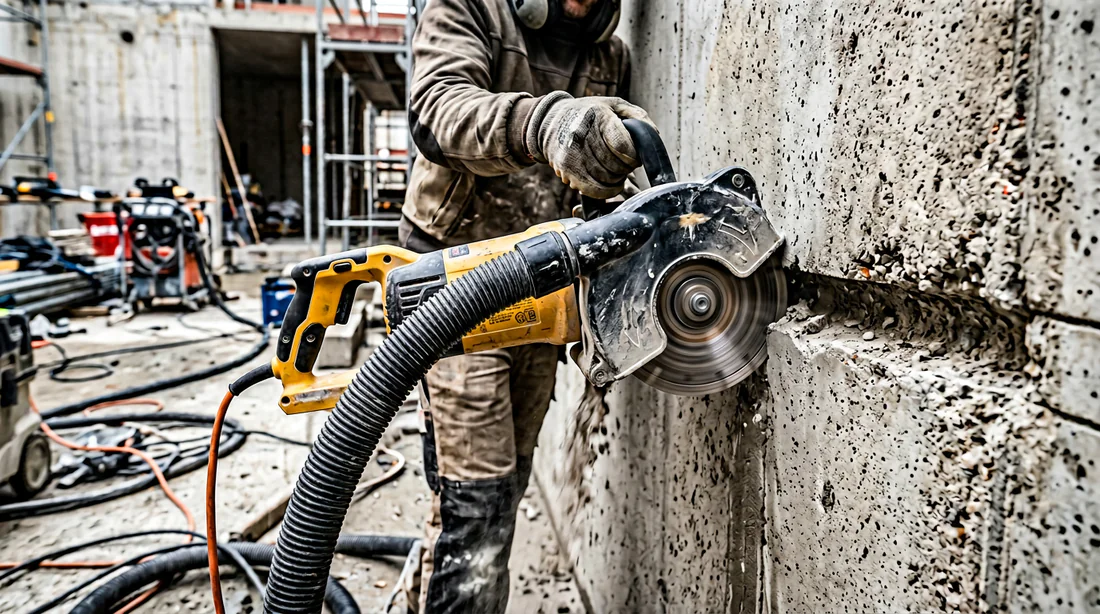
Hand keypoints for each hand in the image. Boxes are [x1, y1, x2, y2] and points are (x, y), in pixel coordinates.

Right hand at [525, 93, 655, 198]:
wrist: (551, 121)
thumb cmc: (589, 113)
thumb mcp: (615, 105)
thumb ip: (638, 118)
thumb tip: (653, 137)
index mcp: (597, 115)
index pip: (623, 145)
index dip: (634, 156)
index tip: (635, 155)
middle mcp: (582, 134)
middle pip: (616, 165)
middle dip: (627, 167)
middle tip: (625, 163)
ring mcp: (572, 153)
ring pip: (607, 179)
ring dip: (617, 179)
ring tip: (616, 170)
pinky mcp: (566, 169)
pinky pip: (594, 190)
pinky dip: (607, 191)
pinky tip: (610, 184)